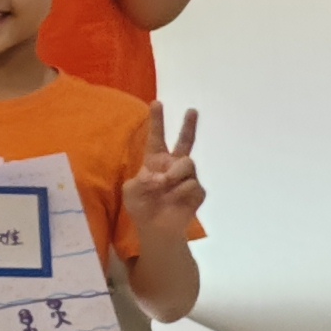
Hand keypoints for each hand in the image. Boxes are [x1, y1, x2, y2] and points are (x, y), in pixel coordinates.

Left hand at [123, 105, 205, 244]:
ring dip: (174, 175)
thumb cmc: (141, 206)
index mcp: (155, 161)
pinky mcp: (198, 190)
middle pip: (185, 142)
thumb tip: (161, 177)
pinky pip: (192, 184)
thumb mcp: (131, 190)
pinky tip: (174, 201)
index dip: (157, 121)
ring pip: (187, 163)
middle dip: (188, 125)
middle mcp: (173, 165)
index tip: (157, 102)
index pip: (157, 137)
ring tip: (165, 186)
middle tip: (192, 110)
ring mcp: (188, 177)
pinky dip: (180, 192)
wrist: (156, 228)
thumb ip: (142, 179)